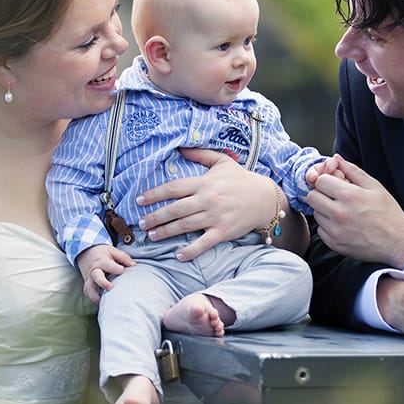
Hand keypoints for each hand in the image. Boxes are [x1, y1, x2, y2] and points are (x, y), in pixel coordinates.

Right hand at [76, 244, 134, 303]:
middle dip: (103, 283)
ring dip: (95, 294)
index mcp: (102, 261)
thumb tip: (134, 265)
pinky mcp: (88, 283)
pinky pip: (87, 291)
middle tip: (111, 288)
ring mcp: (90, 278)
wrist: (86, 253)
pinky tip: (100, 301)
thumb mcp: (113, 251)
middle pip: (97, 276)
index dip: (116, 268)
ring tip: (102, 300)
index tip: (122, 270)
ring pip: (89, 287)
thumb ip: (123, 258)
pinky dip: (92, 297)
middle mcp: (95, 270)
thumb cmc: (103, 253)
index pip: (108, 265)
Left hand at [136, 148, 279, 260]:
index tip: (139, 200)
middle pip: (175, 209)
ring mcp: (216, 217)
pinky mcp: (224, 232)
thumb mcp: (222, 162)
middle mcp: (208, 200)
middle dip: (155, 217)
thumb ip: (200, 154)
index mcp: (205, 182)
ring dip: (166, 232)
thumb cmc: (241, 180)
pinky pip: (204, 243)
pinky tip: (179, 255)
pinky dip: (191, 250)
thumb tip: (179, 148)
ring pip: (185, 226)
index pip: (173, 188)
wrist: (265, 198)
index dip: (154, 194)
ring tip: (151, 236)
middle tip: (140, 222)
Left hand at [306, 154, 403, 266]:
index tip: (334, 185)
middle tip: (334, 197)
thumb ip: (353, 170)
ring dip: (324, 210)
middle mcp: (339, 213)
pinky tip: (342, 225)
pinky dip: (328, 226)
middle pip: (312, 197)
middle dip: (321, 194)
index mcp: (348, 195)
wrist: (397, 242)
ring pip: (315, 214)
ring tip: (342, 212)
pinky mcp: (334, 244)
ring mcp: (335, 230)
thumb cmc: (388, 213)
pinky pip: (320, 230)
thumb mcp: (374, 187)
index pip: (319, 181)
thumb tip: (336, 159)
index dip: (326, 180)